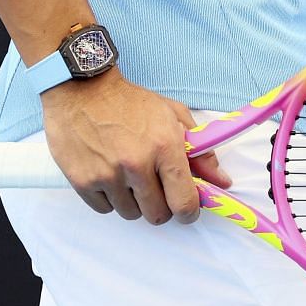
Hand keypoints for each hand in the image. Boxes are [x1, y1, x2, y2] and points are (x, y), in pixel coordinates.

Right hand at [40, 70, 234, 223]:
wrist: (83, 90)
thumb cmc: (130, 103)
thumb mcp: (172, 116)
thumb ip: (200, 152)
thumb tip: (222, 181)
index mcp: (164, 145)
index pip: (184, 201)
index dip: (189, 212)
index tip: (187, 210)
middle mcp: (136, 163)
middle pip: (157, 215)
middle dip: (160, 206)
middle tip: (155, 187)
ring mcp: (107, 175)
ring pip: (130, 214)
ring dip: (133, 201)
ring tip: (128, 175)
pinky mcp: (83, 182)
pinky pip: (105, 209)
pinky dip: (109, 198)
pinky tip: (109, 174)